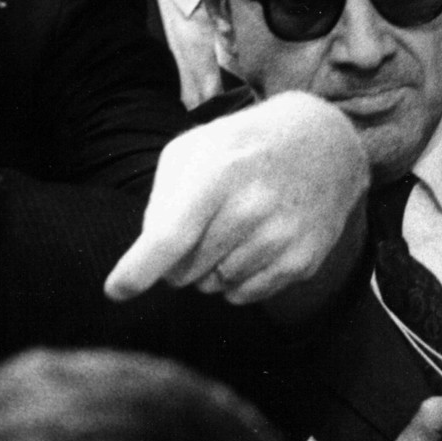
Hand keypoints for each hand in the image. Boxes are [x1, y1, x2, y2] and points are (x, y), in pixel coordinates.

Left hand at [106, 90, 368, 305]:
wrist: (325, 143)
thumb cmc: (245, 146)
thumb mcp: (197, 148)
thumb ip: (161, 200)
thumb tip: (151, 257)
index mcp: (220, 172)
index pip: (171, 235)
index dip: (139, 269)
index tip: (116, 290)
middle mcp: (253, 207)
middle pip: (183, 272)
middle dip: (178, 259)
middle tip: (203, 223)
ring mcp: (282, 238)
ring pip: (212, 287)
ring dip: (210, 269)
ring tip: (236, 227)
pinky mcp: (303, 261)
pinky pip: (244, 296)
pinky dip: (238, 279)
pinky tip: (256, 243)